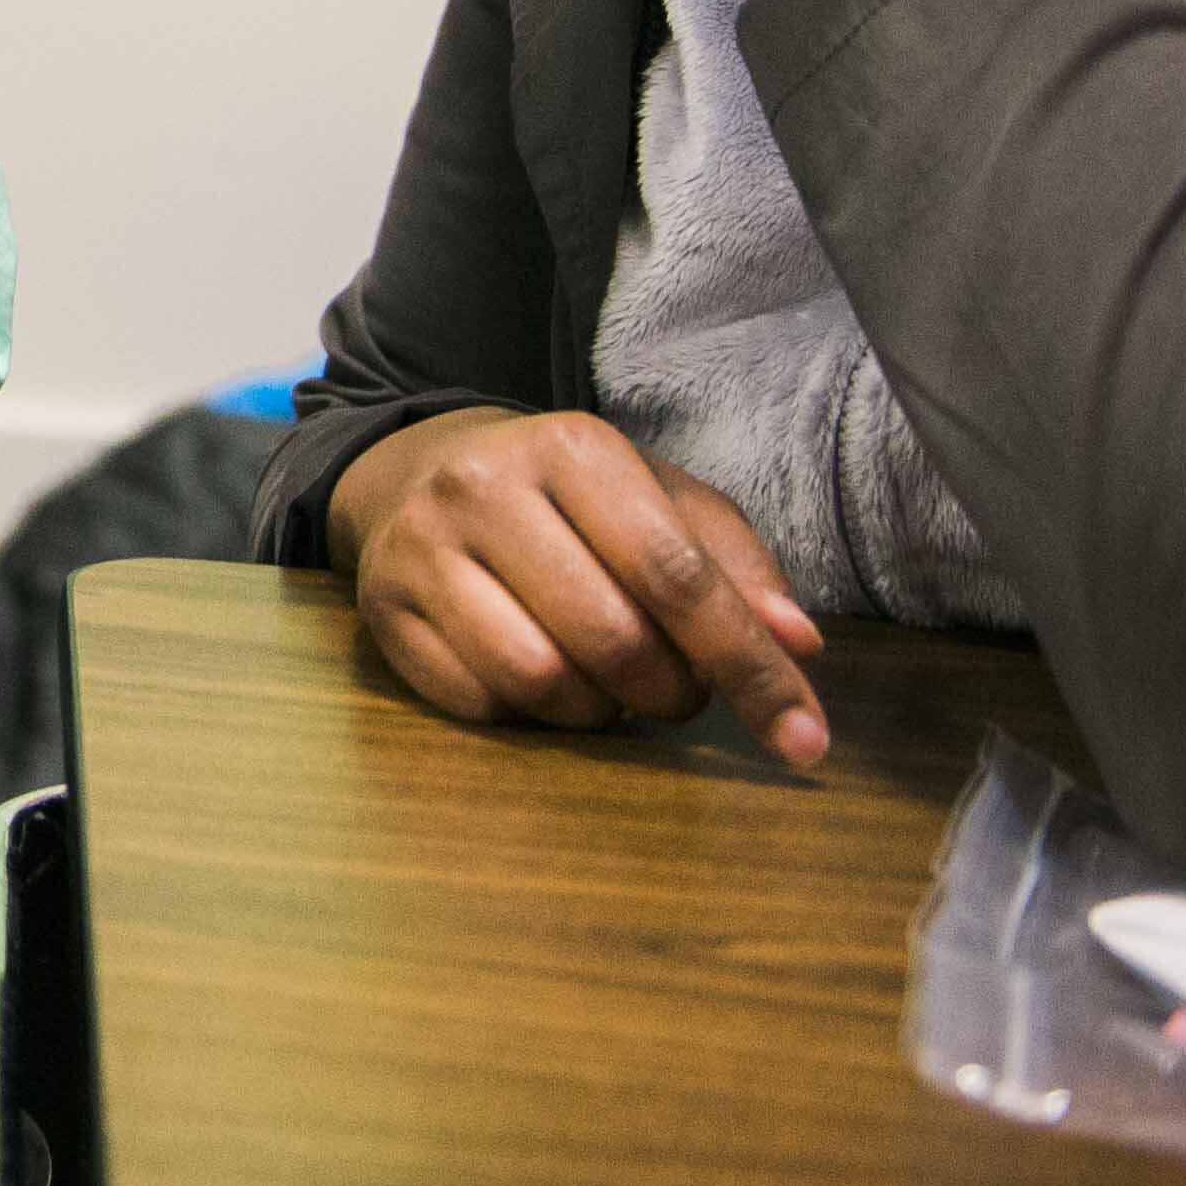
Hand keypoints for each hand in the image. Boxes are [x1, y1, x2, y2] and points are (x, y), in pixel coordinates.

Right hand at [331, 406, 831, 768]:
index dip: (747, 663)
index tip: (804, 737)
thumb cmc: (568, 497)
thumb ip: (735, 565)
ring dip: (597, 712)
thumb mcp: (660, 500)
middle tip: (677, 691)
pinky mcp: (381, 610)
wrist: (416, 471)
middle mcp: (485, 487)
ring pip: (539, 680)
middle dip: (671, 693)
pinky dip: (527, 715)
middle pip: (612, 637)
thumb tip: (797, 644)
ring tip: (607, 686)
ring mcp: (422, 549)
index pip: (675, 573)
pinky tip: (539, 679)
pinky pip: (477, 703)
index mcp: (572, 447)